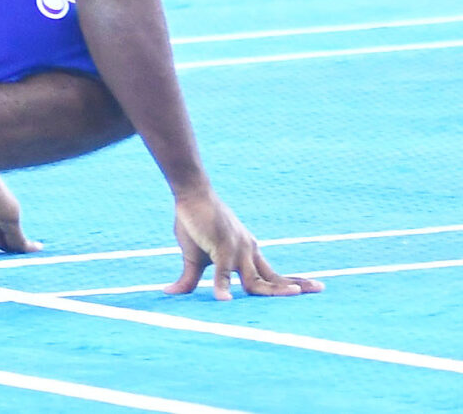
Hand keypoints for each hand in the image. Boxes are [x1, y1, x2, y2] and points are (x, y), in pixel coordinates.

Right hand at [167, 188, 322, 299]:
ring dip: (275, 290)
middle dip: (297, 286)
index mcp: (247, 253)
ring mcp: (236, 250)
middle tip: (322, 289)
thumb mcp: (193, 257)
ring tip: (294, 294)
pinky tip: (223, 300)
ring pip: (256, 279)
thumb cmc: (194, 221)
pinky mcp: (220, 247)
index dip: (291, 282)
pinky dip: (222, 287)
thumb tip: (170, 293)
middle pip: (274, 278)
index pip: (273, 274)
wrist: (191, 193)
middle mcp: (248, 252)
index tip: (311, 288)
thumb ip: (190, 279)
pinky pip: (223, 272)